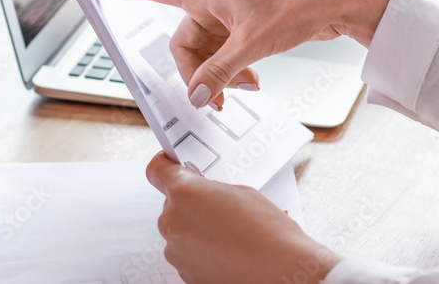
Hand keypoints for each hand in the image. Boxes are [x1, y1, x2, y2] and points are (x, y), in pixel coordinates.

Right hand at [89, 0, 389, 107]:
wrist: (338, 0)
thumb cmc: (298, 4)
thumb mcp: (254, 43)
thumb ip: (221, 71)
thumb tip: (197, 96)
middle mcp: (214, 0)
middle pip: (183, 41)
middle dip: (197, 73)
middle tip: (217, 98)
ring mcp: (231, 14)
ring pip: (206, 52)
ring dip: (219, 75)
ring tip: (245, 89)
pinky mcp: (247, 25)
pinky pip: (225, 53)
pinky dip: (233, 70)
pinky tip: (252, 81)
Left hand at [146, 152, 340, 283]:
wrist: (281, 272)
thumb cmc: (269, 232)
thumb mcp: (241, 192)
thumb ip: (211, 189)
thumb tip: (203, 194)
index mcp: (184, 193)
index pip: (157, 170)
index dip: (166, 165)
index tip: (175, 166)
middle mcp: (172, 221)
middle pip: (172, 203)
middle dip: (192, 203)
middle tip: (220, 207)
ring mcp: (176, 251)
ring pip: (180, 230)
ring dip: (197, 229)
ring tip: (230, 234)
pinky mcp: (185, 274)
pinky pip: (187, 254)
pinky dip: (202, 251)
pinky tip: (228, 251)